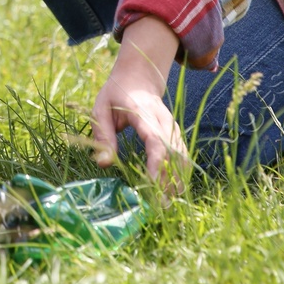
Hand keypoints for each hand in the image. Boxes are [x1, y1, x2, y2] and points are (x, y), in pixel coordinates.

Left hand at [90, 17, 189, 200]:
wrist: (138, 77)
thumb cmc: (115, 94)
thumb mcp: (100, 108)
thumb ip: (102, 135)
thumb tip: (103, 163)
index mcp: (144, 113)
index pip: (156, 142)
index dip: (157, 165)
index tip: (151, 186)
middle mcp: (164, 121)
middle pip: (173, 154)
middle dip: (169, 180)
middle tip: (160, 206)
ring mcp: (173, 128)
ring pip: (182, 157)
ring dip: (177, 180)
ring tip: (167, 204)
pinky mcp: (176, 134)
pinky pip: (182, 156)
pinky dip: (180, 174)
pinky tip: (173, 192)